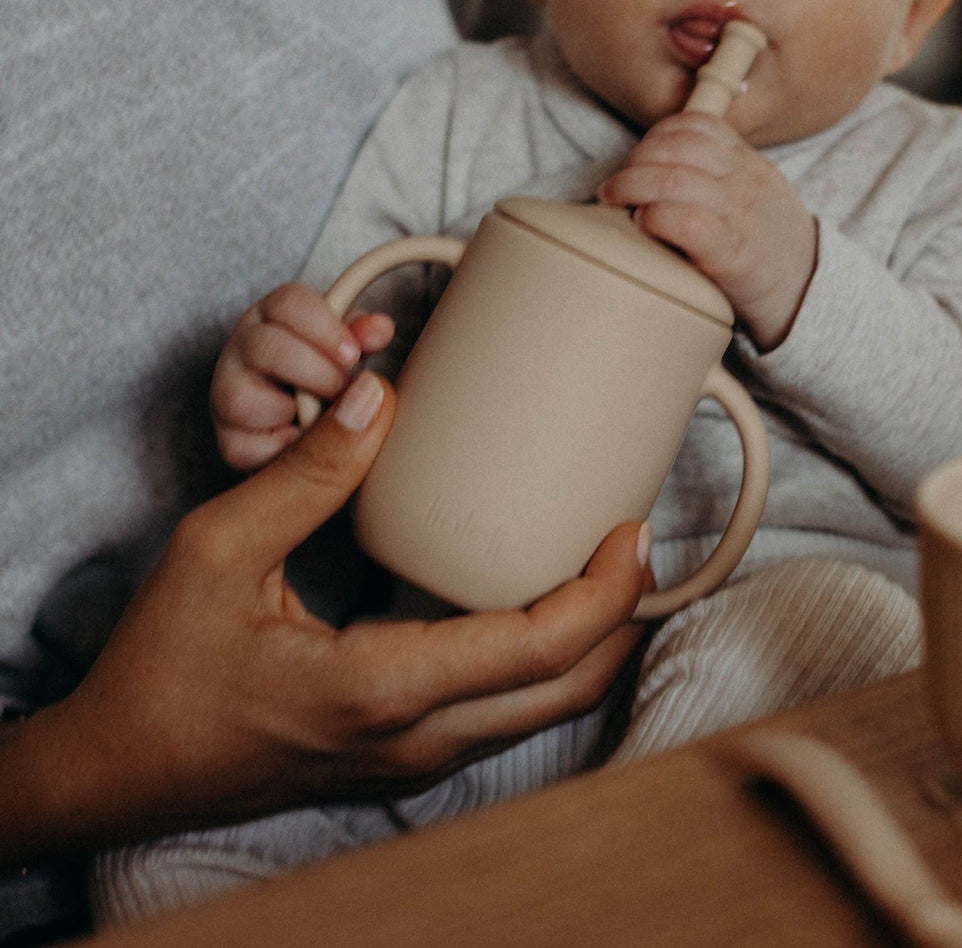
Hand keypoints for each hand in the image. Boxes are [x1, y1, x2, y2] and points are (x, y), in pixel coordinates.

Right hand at [0, 374, 649, 863]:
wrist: (118, 772)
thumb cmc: (161, 670)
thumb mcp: (216, 550)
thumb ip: (309, 471)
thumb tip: (380, 396)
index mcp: (379, 687)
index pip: (540, 650)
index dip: (609, 591)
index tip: (633, 530)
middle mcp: (414, 737)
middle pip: (569, 691)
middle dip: (625, 619)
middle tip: (637, 540)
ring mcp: (413, 760)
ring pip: (546, 713)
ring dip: (594, 645)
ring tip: (607, 567)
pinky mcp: (404, 759)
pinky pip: (508, 717)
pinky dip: (550, 667)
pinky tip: (542, 609)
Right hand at [211, 282, 395, 470]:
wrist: (305, 418)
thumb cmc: (326, 368)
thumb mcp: (348, 346)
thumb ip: (362, 336)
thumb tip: (380, 329)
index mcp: (273, 315)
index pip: (289, 302)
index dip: (324, 328)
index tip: (352, 354)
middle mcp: (241, 348)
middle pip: (265, 346)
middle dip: (315, 371)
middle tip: (344, 389)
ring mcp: (227, 393)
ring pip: (241, 400)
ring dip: (293, 412)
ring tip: (322, 416)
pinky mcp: (229, 439)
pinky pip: (242, 447)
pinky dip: (280, 450)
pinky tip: (305, 443)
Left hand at [596, 112, 816, 350]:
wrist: (808, 291)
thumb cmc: (768, 244)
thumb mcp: (756, 192)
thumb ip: (719, 172)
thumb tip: (658, 162)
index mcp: (748, 163)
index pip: (698, 125)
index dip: (657, 135)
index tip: (639, 159)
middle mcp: (745, 182)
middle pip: (678, 147)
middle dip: (635, 161)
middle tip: (616, 185)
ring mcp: (740, 216)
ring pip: (674, 180)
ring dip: (632, 186)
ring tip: (616, 202)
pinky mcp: (732, 255)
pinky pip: (686, 222)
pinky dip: (655, 218)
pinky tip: (644, 226)